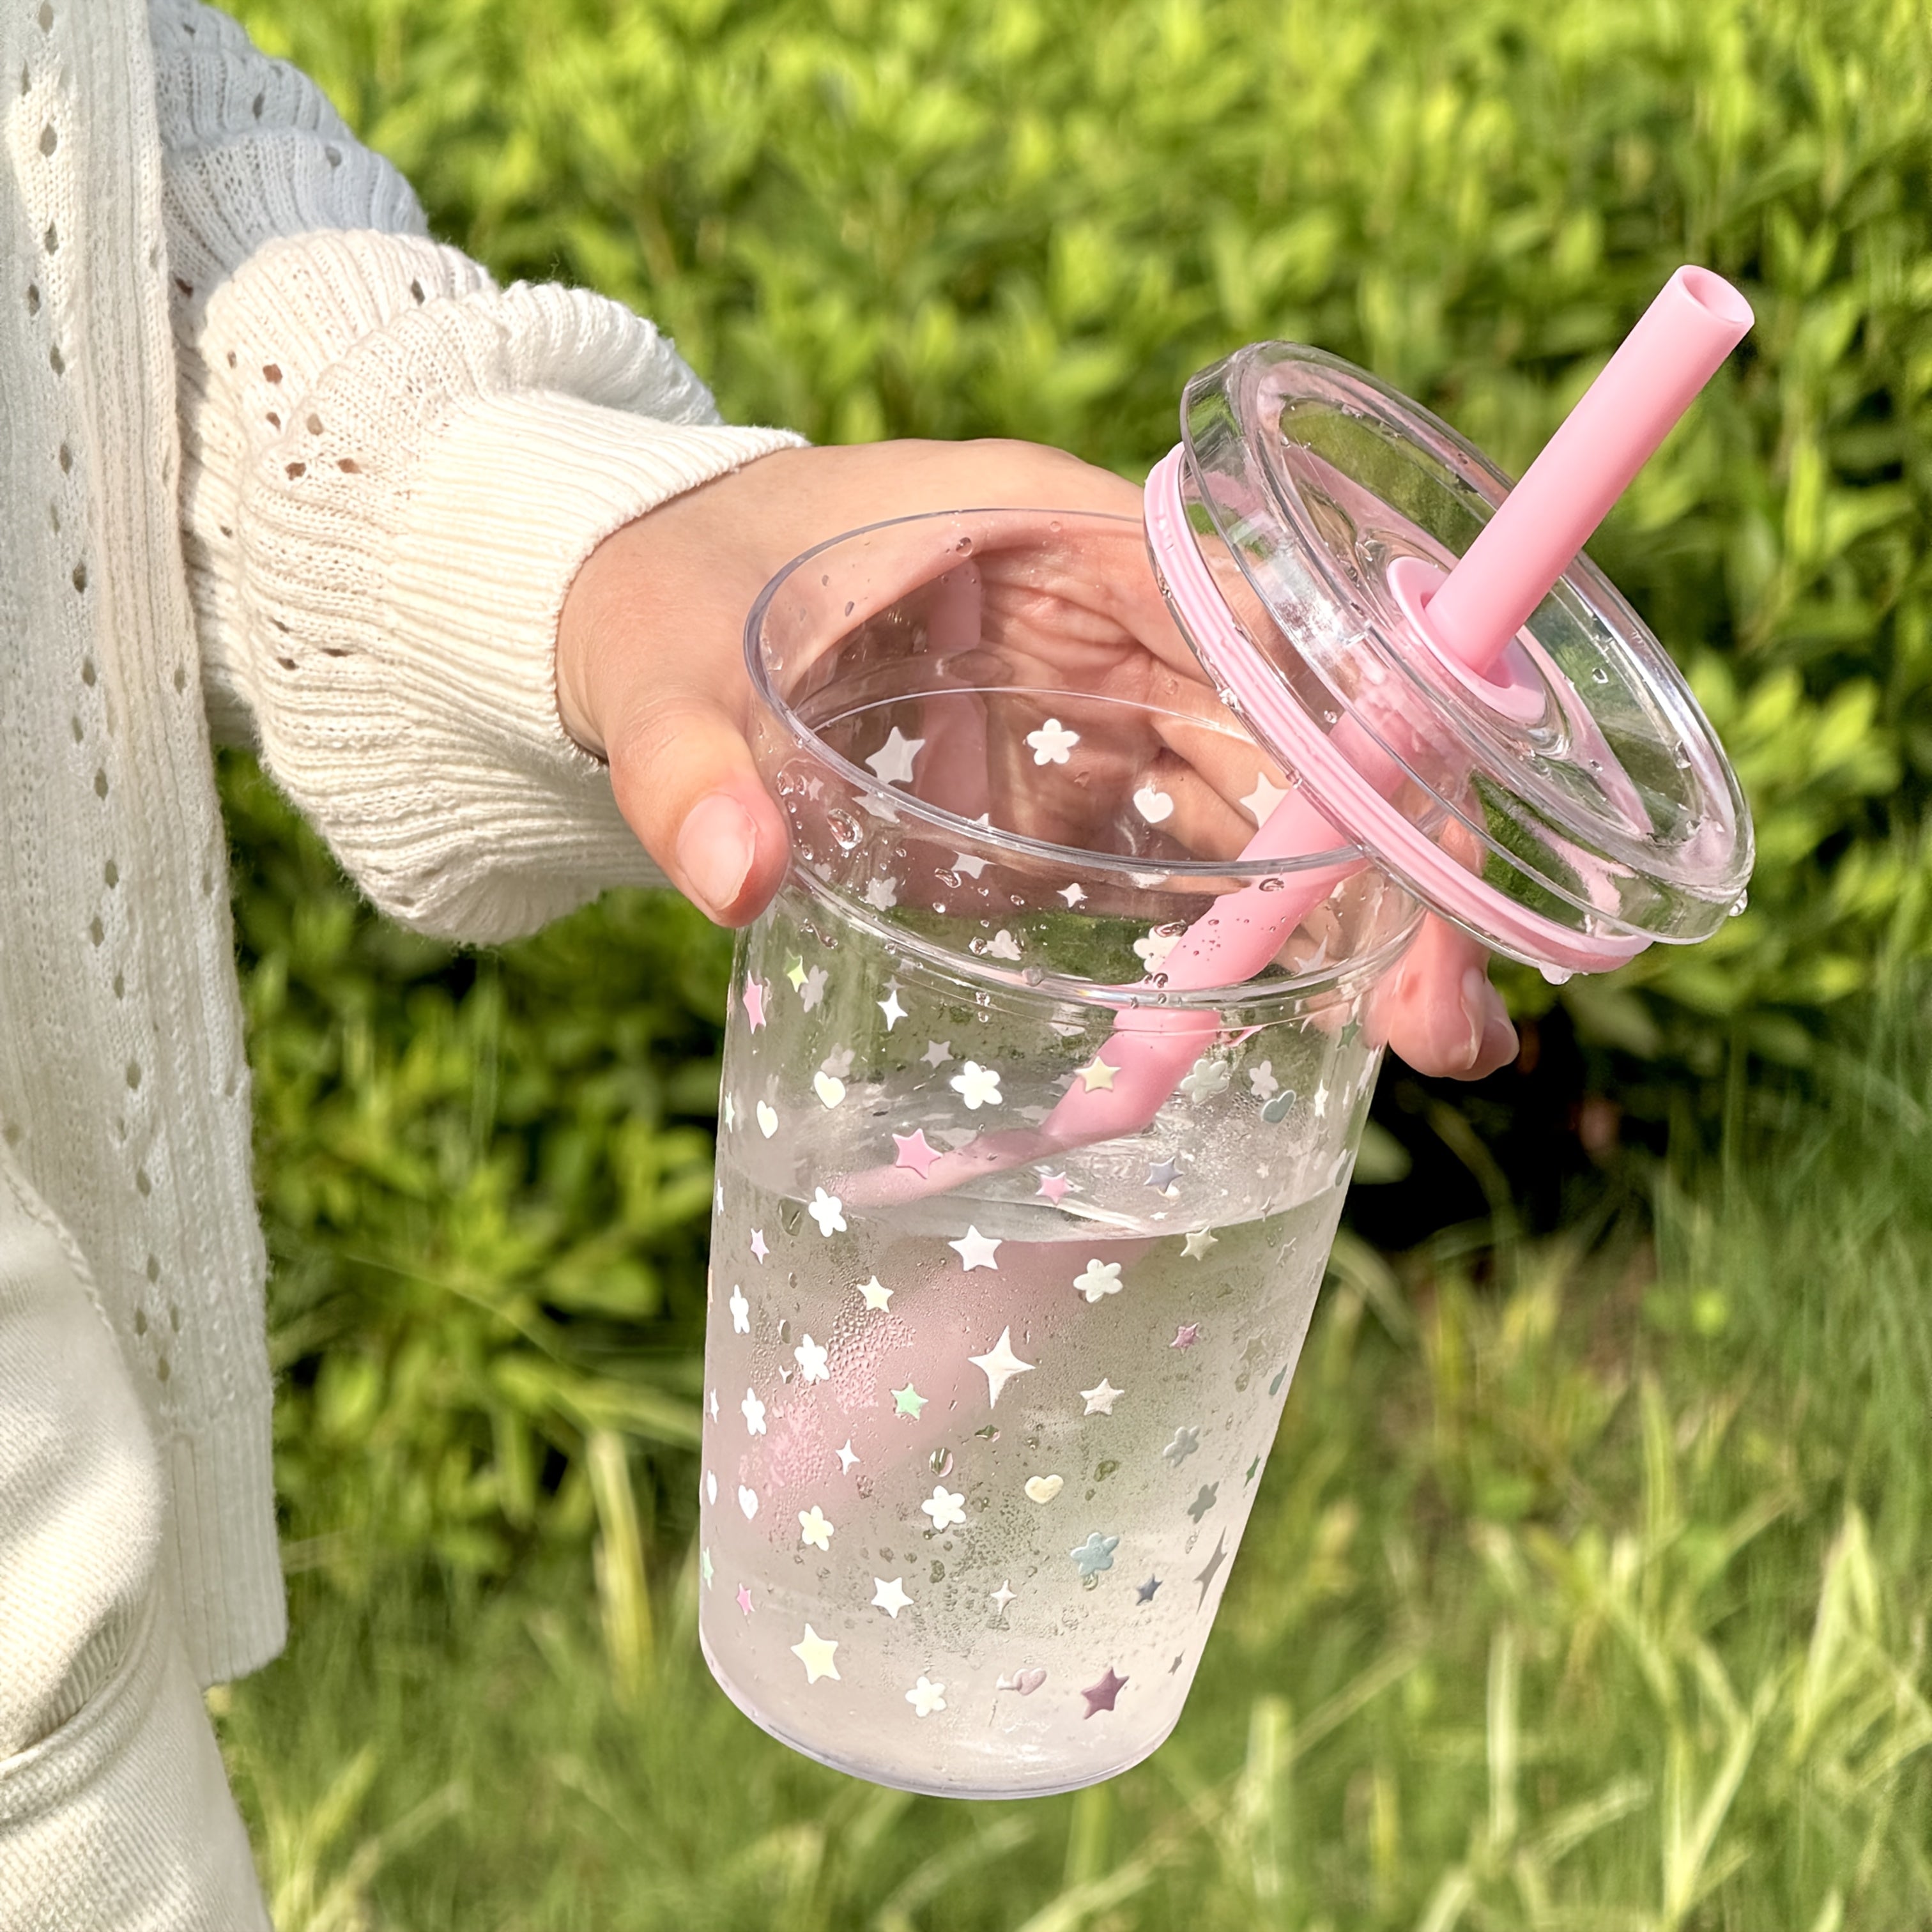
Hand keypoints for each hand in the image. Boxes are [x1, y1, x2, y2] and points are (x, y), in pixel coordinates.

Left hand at [556, 439, 1515, 1078]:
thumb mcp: (661, 668)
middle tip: (1449, 1025)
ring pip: (1277, 794)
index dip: (1359, 732)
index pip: (1259, 617)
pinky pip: (1199, 847)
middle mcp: (1115, 609)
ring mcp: (1104, 699)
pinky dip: (1267, 925)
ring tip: (1428, 1046)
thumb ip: (684, 762)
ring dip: (1356, 910)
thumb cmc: (661, 601)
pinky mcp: (1074, 780)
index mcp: (1053, 531)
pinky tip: (1320, 1015)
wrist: (637, 607)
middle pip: (1305, 723)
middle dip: (1392, 860)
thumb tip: (734, 879)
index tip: (1425, 857)